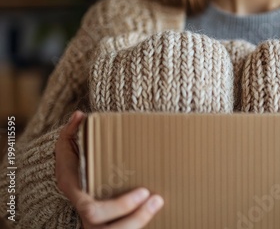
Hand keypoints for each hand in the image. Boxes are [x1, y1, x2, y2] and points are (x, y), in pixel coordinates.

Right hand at [55, 111, 164, 227]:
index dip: (120, 206)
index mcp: (77, 197)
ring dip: (141, 221)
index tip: (144, 191)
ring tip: (159, 202)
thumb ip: (70, 131)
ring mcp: (99, 227)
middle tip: (157, 198)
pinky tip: (156, 211)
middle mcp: (87, 218)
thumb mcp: (67, 147)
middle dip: (136, 218)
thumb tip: (80, 115)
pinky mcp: (112, 226)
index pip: (93, 211)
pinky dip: (140, 223)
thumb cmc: (74, 162)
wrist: (74, 185)